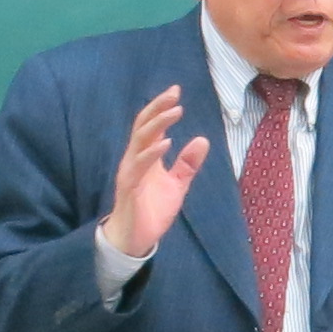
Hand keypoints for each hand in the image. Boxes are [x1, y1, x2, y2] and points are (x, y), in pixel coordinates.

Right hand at [104, 86, 209, 261]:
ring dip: (158, 125)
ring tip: (175, 112)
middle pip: (143, 126)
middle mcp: (135, 159)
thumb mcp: (177, 185)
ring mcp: (130, 172)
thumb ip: (187, 164)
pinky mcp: (129, 187)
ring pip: (140, 141)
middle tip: (174, 93)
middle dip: (158, 108)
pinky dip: (152, 153)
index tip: (176, 91)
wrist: (136, 239)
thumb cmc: (152, 210)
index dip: (161, 108)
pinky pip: (138, 166)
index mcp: (145, 156)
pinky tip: (166, 143)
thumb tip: (203, 140)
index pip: (151, 125)